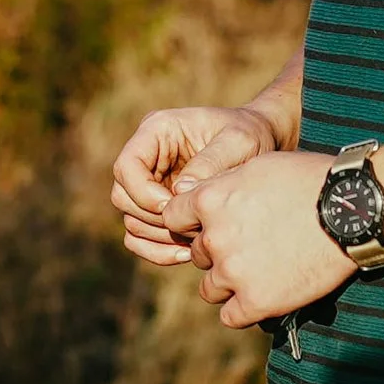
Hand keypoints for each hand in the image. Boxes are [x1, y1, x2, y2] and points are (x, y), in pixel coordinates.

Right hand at [112, 104, 277, 267]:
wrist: (261, 143)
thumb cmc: (250, 135)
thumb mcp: (238, 142)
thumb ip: (210, 163)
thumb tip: (178, 192)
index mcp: (156, 130)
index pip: (126, 166)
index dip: (143, 193)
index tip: (176, 206)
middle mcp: (147, 156)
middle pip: (123, 196)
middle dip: (152, 219)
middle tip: (189, 228)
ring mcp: (150, 181)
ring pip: (131, 219)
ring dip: (156, 238)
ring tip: (193, 246)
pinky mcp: (158, 205)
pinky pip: (141, 235)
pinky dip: (157, 249)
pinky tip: (186, 253)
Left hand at [174, 149, 354, 327]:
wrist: (350, 211)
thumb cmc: (309, 180)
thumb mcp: (257, 166)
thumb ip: (222, 184)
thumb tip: (200, 194)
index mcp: (209, 200)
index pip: (174, 219)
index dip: (193, 223)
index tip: (214, 225)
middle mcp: (214, 237)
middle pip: (198, 255)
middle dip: (218, 252)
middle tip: (251, 247)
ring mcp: (233, 272)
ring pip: (210, 289)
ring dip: (229, 283)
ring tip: (260, 273)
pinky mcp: (257, 301)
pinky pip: (231, 316)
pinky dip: (244, 309)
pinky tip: (263, 296)